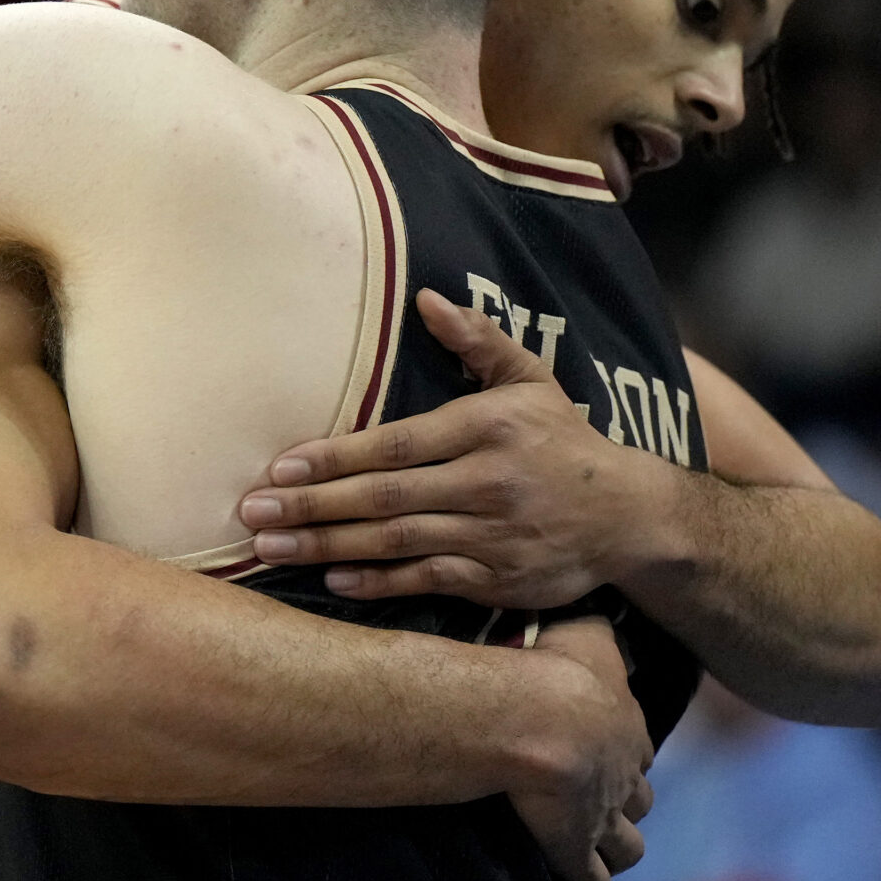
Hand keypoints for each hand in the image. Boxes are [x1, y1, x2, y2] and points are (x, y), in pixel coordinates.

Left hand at [237, 289, 671, 608]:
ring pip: (394, 543)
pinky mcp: (495, 579)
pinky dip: (378, 584)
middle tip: (252, 513)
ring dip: (327, 547)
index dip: (333, 458)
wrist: (628, 517)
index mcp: (484, 429)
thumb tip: (425, 297)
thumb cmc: (563, 440)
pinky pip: (425, 581)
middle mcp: (484, 483)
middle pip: (382, 498)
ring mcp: (489, 536)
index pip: (393, 445)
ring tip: (270, 549)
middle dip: (311, 506)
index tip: (280, 465)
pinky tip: (332, 579)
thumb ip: (477, 340)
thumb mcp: (529, 379)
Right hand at [510, 616, 651, 880]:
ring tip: (601, 854)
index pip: (635, 747)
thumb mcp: (585, 631)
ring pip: (628, 847)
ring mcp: (603, 817)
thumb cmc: (553, 665)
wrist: (536, 714)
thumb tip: (604, 616)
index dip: (622, 753)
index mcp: (625, 727)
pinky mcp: (575, 849)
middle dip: (625, 803)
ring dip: (617, 849)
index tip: (605, 753)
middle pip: (639, 799)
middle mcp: (624, 776)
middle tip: (600, 803)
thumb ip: (598, 628)